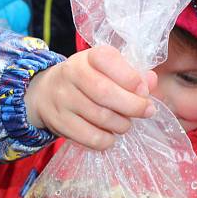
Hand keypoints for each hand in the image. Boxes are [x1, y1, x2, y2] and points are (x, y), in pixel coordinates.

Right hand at [24, 45, 156, 150]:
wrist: (45, 93)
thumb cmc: (85, 80)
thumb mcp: (105, 69)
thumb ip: (131, 74)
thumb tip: (151, 81)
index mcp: (87, 57)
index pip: (108, 60)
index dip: (131, 77)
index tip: (144, 90)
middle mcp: (71, 74)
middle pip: (105, 93)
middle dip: (133, 106)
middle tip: (146, 111)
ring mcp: (63, 99)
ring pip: (100, 117)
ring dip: (122, 124)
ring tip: (125, 124)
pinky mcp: (60, 122)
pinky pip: (90, 137)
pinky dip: (107, 140)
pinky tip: (110, 135)